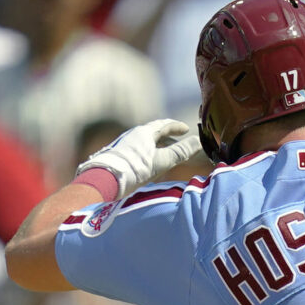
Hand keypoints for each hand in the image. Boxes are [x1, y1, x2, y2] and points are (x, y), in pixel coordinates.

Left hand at [77, 119, 204, 201]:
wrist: (106, 179)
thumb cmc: (135, 169)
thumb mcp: (162, 161)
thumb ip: (180, 152)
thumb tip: (199, 142)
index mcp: (144, 132)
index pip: (164, 125)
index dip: (176, 127)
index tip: (186, 129)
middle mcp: (133, 135)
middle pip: (153, 133)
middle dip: (167, 136)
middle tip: (178, 140)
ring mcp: (124, 145)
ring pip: (145, 142)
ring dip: (157, 146)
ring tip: (165, 153)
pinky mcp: (119, 155)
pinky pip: (138, 150)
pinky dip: (148, 153)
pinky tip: (148, 163)